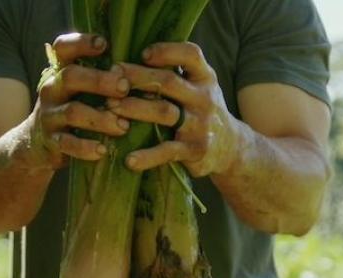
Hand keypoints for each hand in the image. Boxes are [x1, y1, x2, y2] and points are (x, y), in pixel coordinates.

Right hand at [29, 33, 131, 167]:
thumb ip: (96, 80)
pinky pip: (68, 143)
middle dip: (99, 80)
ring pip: (72, 112)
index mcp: (60, 72)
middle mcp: (51, 90)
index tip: (104, 44)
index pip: (63, 48)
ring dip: (100, 118)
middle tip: (124, 86)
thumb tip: (136, 73)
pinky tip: (103, 150)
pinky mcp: (51, 142)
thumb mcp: (76, 92)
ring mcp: (49, 116)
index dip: (81, 43)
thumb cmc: (69, 112)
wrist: (37, 145)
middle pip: (71, 77)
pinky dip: (86, 147)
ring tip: (123, 126)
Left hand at [107, 42, 238, 176]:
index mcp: (205, 78)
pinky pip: (167, 151)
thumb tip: (134, 61)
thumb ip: (178, 74)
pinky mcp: (194, 150)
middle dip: (137, 78)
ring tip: (110, 108)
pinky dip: (147, 156)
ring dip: (134, 109)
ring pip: (164, 112)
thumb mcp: (200, 87)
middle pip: (168, 82)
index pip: (190, 54)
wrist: (231, 149)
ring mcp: (199, 125)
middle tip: (111, 79)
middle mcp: (204, 98)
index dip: (166, 51)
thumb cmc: (203, 113)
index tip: (143, 54)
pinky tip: (129, 160)